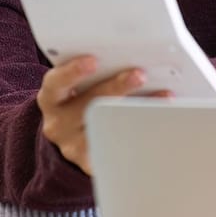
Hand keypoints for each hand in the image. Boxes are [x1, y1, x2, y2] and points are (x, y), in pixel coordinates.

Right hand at [35, 58, 170, 173]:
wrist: (72, 138)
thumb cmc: (82, 100)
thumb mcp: (78, 85)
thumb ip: (98, 71)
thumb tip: (133, 54)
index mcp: (52, 98)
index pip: (55, 83)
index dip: (72, 72)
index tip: (93, 60)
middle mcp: (58, 123)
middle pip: (87, 105)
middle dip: (115, 87)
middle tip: (140, 75)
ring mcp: (74, 146)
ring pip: (106, 129)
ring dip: (137, 111)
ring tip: (163, 98)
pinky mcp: (92, 163)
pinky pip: (118, 148)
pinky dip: (142, 133)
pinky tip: (161, 122)